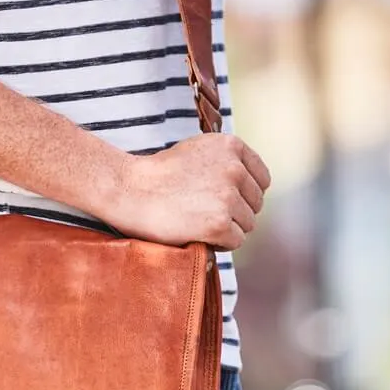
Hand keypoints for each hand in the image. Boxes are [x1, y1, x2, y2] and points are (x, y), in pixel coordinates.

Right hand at [101, 134, 271, 250]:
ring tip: (199, 224)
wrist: (128, 190)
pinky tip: (198, 235)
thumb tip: (246, 184)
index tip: (223, 201)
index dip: (244, 195)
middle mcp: (235, 169)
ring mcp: (228, 197)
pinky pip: (235, 241)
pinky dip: (220, 244)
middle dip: (235, 213)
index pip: (261, 179)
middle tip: (204, 215)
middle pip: (255, 204)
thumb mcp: (197, 151)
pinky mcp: (218, 223)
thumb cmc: (156, 175)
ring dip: (227, 229)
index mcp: (232, 146)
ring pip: (247, 224)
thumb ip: (225, 161)